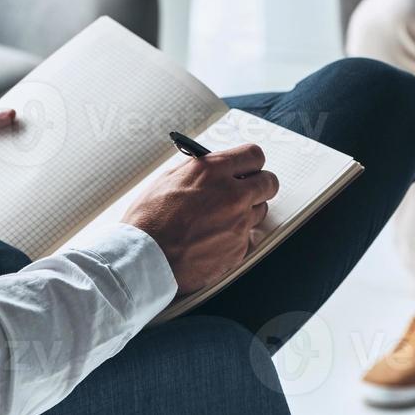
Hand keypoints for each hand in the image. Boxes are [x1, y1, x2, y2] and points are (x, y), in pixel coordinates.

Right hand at [120, 143, 279, 294]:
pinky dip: (236, 237)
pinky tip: (215, 239)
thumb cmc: (149, 220)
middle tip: (246, 190)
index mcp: (213, 172)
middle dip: (260, 184)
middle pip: (269, 183)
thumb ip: (197, 171)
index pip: (254, 155)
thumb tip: (211, 168)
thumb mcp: (169, 180)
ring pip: (261, 211)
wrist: (145, 259)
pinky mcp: (239, 250)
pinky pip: (249, 238)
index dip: (250, 162)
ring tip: (221, 218)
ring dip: (247, 211)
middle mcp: (232, 195)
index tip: (247, 167)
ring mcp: (239, 224)